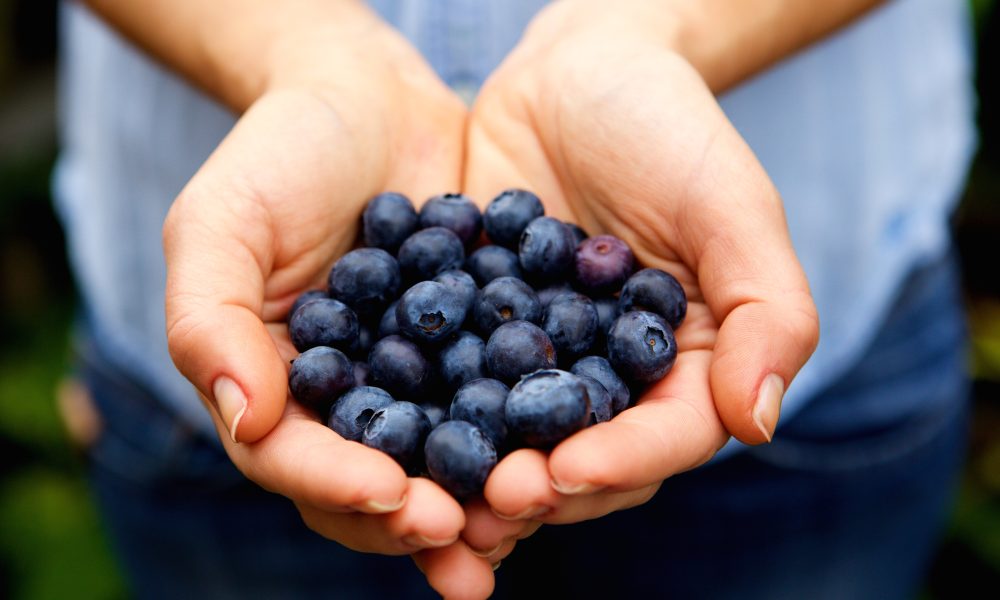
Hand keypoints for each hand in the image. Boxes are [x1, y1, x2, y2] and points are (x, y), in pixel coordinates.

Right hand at [162, 8, 493, 595]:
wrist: (369, 100)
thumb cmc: (280, 154)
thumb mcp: (222, 224)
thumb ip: (212, 322)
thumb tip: (247, 421)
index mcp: (276, 388)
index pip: (295, 460)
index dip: (341, 486)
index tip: (396, 495)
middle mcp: (347, 402)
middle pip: (371, 485)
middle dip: (416, 518)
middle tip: (467, 533)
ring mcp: (415, 383)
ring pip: (440, 463)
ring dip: (479, 503)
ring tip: (523, 522)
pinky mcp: (475, 353)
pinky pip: (500, 404)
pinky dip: (529, 433)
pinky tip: (569, 451)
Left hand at [459, 0, 818, 551]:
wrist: (576, 70)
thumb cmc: (670, 127)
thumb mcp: (732, 206)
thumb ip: (768, 312)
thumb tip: (761, 424)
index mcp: (686, 366)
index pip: (666, 435)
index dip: (621, 462)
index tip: (567, 472)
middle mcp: (612, 378)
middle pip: (585, 456)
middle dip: (540, 484)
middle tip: (491, 500)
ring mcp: (539, 360)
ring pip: (512, 436)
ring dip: (475, 472)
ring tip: (431, 492)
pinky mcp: (475, 331)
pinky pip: (450, 377)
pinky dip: (421, 406)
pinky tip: (384, 425)